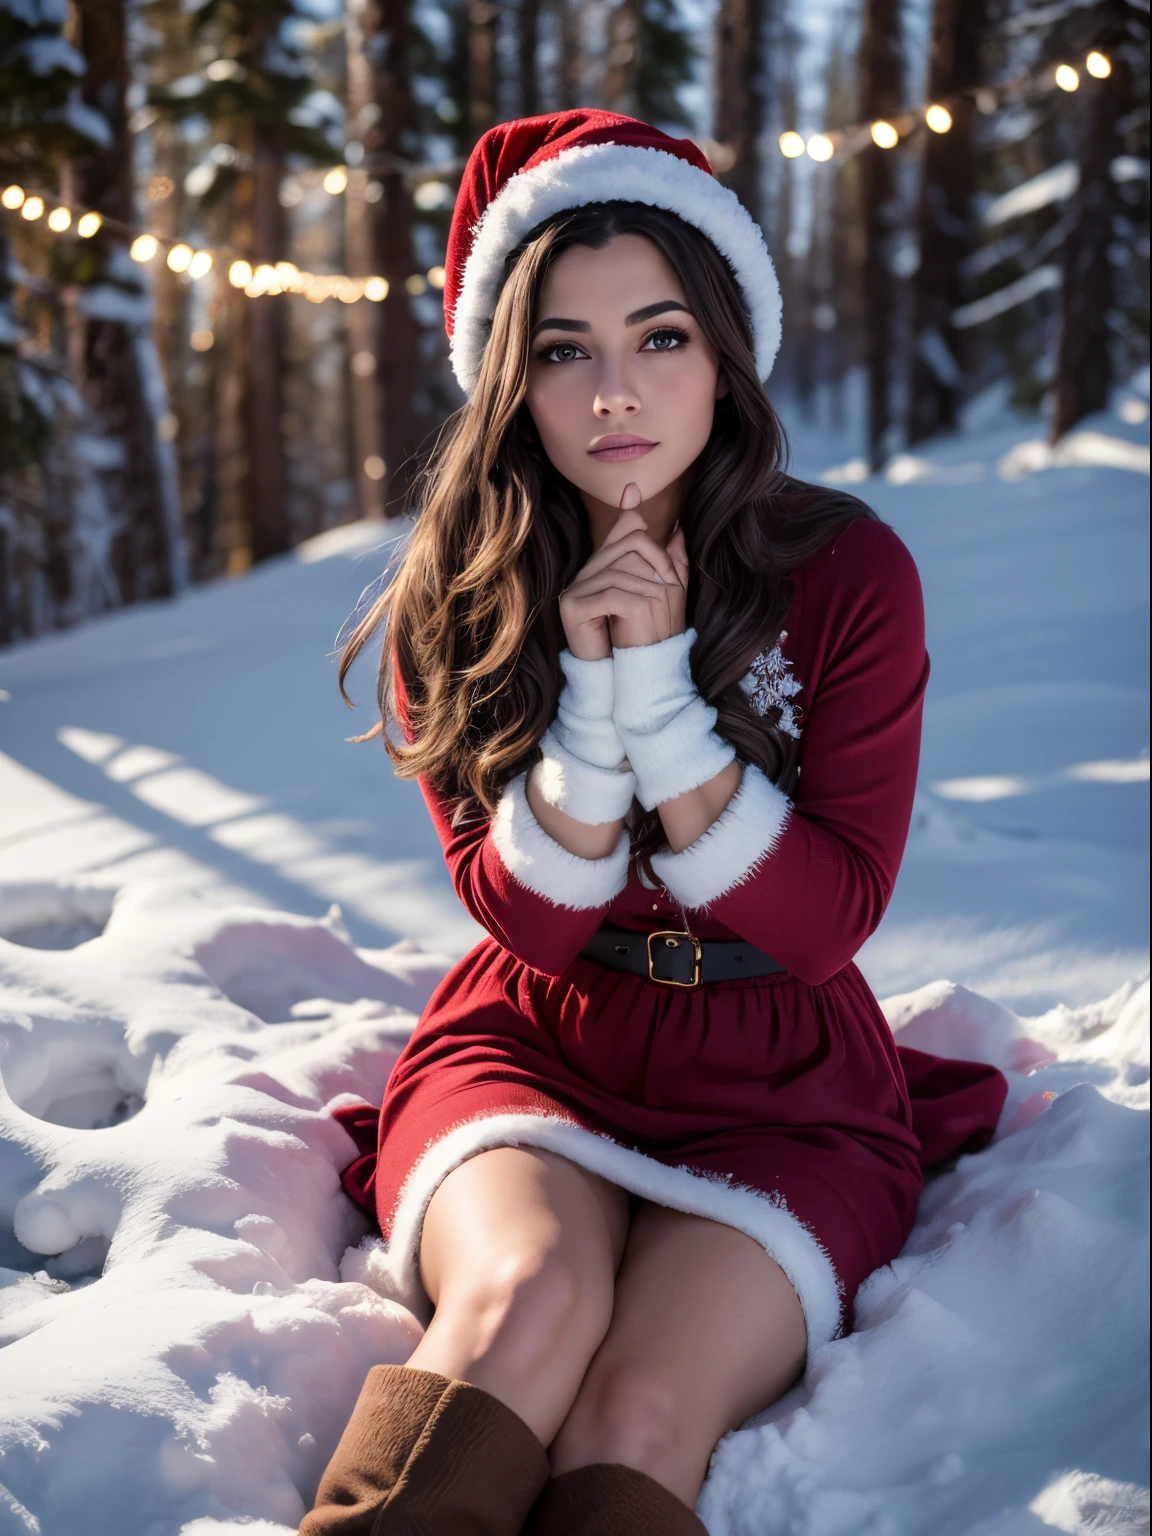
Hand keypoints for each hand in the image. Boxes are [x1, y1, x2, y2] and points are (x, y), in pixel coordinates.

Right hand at [559, 484, 687, 659]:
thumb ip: (666, 561)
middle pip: (627, 547)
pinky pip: (609, 594)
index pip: (628, 532)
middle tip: (671, 586)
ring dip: (648, 586)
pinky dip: (632, 602)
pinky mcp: (572, 607)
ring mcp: (576, 588)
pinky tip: (644, 613)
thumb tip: (678, 529)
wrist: (623, 672)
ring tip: (661, 602)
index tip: (670, 568)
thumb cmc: (641, 635)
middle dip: (656, 565)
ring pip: (620, 570)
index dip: (653, 543)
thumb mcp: (659, 593)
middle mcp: (586, 572)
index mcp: (603, 566)